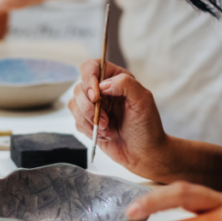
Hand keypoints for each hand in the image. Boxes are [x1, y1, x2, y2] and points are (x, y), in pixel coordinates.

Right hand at [68, 59, 169, 179]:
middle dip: (89, 108)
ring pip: (74, 105)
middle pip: (79, 88)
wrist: (144, 153)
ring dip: (88, 120)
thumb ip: (125, 84)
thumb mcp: (143, 101)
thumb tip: (103, 85)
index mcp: (115, 78)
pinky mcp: (87, 122)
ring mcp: (93, 106)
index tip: (96, 97)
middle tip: (105, 121)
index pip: (91, 67)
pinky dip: (88, 130)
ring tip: (107, 129)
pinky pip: (76, 121)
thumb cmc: (147, 127)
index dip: (88, 79)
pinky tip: (105, 134)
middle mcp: (102, 90)